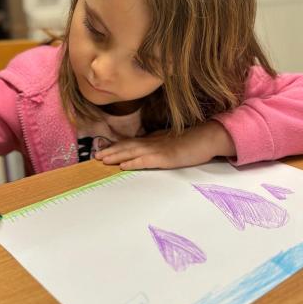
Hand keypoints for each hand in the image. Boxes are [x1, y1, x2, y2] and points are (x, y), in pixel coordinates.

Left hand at [95, 121, 235, 169]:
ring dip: (117, 156)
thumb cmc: (191, 142)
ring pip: (133, 152)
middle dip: (110, 151)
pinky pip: (147, 160)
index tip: (101, 151)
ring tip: (103, 160)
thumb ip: (157, 146)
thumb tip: (144, 153)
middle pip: (127, 146)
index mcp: (153, 139)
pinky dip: (134, 163)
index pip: (130, 143)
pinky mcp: (167, 157)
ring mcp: (159, 149)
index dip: (115, 147)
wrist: (208, 137)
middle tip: (94, 156)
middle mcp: (153, 142)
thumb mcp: (170, 143)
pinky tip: (124, 166)